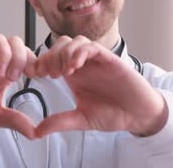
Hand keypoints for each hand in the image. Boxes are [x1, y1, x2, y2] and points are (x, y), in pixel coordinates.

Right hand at [0, 34, 36, 138]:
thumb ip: (15, 121)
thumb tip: (35, 133)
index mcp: (6, 74)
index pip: (27, 56)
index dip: (34, 62)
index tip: (33, 77)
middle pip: (17, 42)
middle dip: (20, 57)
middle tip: (12, 77)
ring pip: (2, 39)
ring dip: (6, 55)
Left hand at [25, 35, 167, 137]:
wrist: (139, 115)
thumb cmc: (114, 113)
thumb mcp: (81, 119)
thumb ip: (60, 121)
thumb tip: (37, 131)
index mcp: (74, 74)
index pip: (52, 57)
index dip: (40, 61)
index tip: (34, 74)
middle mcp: (84, 64)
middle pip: (60, 45)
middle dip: (50, 56)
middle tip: (49, 73)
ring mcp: (97, 60)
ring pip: (75, 41)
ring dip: (64, 53)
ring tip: (63, 72)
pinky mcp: (110, 60)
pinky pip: (93, 47)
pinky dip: (81, 52)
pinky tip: (75, 66)